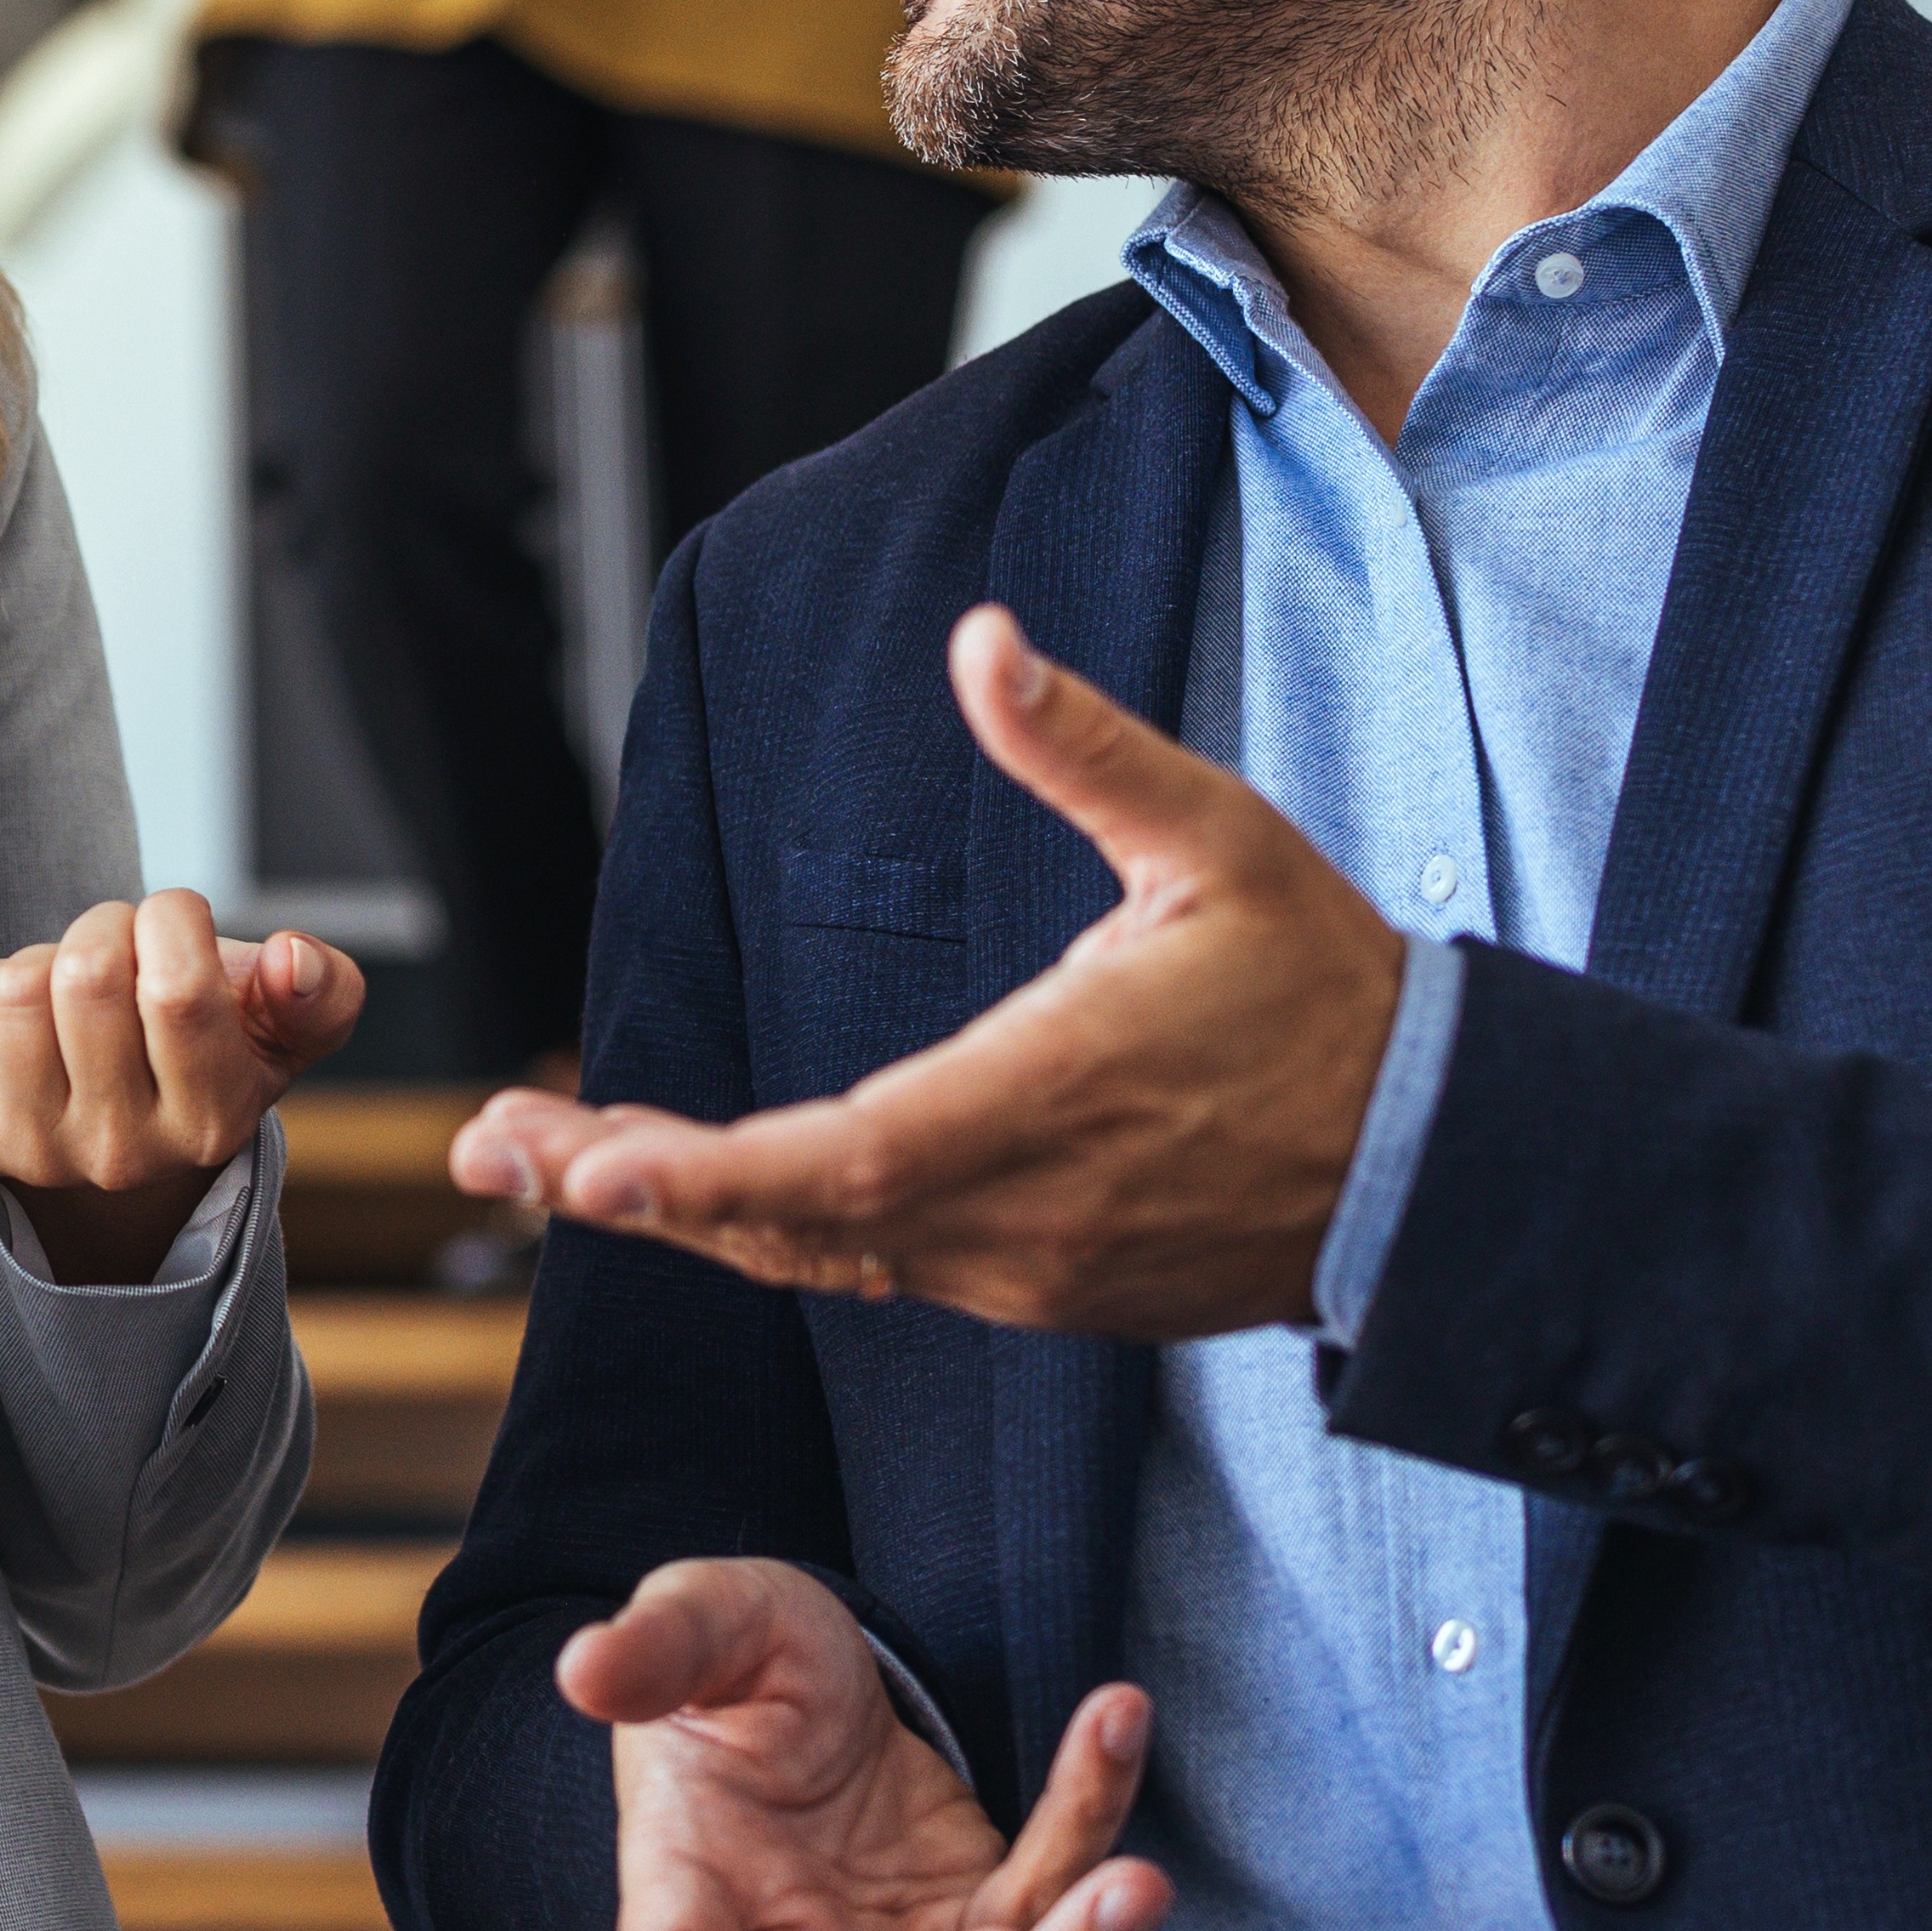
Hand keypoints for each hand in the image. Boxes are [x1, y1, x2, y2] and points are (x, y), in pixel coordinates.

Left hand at [0, 890, 366, 1285]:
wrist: (127, 1129)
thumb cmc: (211, 1049)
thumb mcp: (285, 1026)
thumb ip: (321, 991)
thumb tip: (292, 957)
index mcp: (212, 1123)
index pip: (180, 987)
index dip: (173, 916)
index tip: (177, 923)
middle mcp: (124, 1155)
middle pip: (89, 976)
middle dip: (107, 927)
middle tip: (121, 950)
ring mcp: (39, 1153)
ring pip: (18, 990)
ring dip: (46, 959)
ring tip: (74, 991)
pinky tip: (27, 1023)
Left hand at [477, 605, 1407, 1340]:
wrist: (1437, 1162)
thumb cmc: (1326, 991)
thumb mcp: (1218, 841)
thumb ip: (1084, 750)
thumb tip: (982, 642)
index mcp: (1046, 1099)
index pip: (841, 1157)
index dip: (705, 1171)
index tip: (589, 1166)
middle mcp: (1016, 1211)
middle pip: (788, 1219)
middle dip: (630, 1188)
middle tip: (494, 1147)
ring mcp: (1025, 1268)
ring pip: (818, 1251)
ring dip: (683, 1211)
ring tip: (550, 1160)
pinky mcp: (1038, 1287)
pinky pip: (876, 1264)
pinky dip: (772, 1229)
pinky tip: (689, 1190)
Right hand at [566, 1554, 1162, 1930]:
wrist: (807, 1675)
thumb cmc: (728, 1663)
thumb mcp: (697, 1622)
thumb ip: (653, 1649)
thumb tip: (585, 1670)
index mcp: (686, 1891)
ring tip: (1133, 1885)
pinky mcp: (977, 1920)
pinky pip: (1051, 1903)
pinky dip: (1090, 1824)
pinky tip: (1115, 1729)